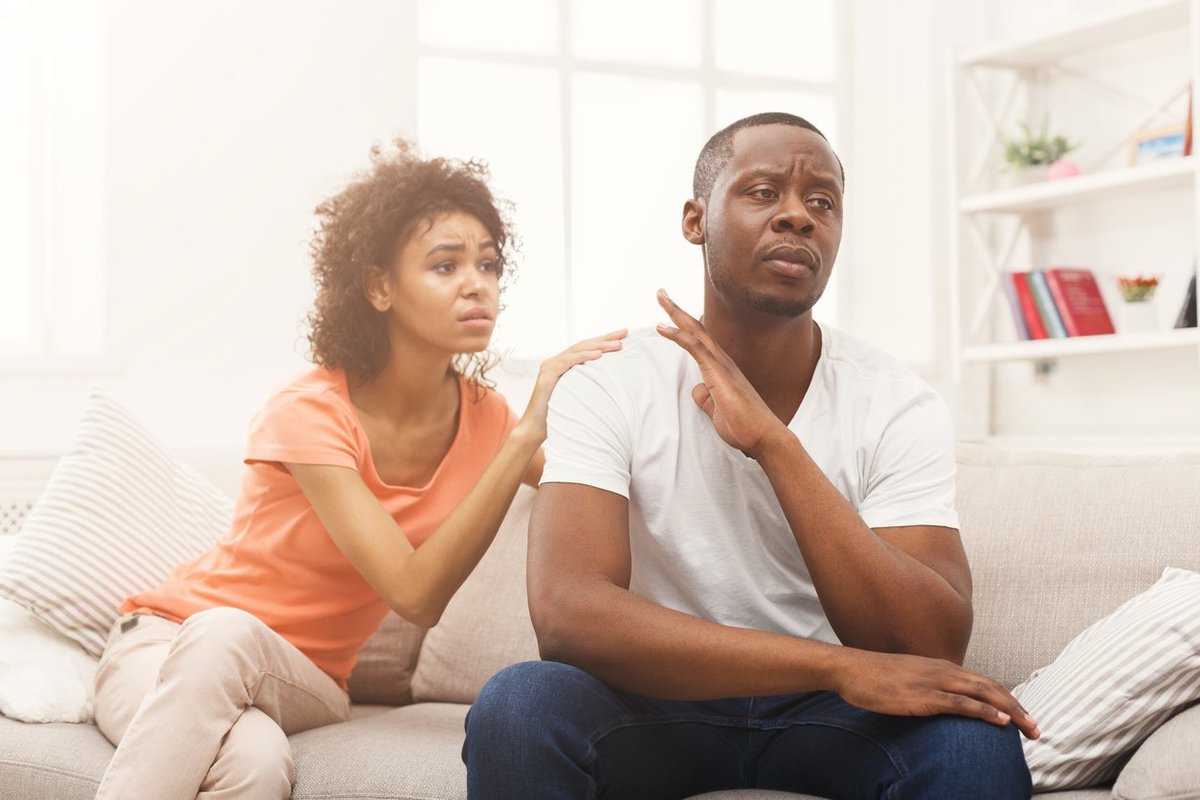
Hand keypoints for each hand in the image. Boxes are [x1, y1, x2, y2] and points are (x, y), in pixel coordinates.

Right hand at [514, 329, 626, 442]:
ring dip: (599, 346)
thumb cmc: (558, 416)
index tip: (624, 336)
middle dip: (605, 338)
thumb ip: (588, 385)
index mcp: (563, 365)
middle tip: (625, 333)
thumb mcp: (578, 396)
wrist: (534, 430)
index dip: (604, 340)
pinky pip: (567, 362)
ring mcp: (549, 367)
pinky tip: (598, 355)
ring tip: (617, 345)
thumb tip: (613, 384)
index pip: (586, 348)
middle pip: (583, 345)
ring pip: (577, 350)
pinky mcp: (546, 376)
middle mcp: (555, 362)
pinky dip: (583, 357)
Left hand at [654, 289, 786, 458]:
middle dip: (677, 310)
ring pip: (696, 331)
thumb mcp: (717, 411)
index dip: (683, 325)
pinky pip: (695, 348)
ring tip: (660, 296)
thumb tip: (697, 390)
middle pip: (696, 328)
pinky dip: (678, 335)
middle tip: (661, 293)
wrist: (764, 436)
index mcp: (722, 368)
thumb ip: (707, 399)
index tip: (667, 313)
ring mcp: (722, 365)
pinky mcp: (719, 373)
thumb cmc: (744, 426)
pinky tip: (662, 327)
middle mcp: (723, 361)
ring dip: (676, 314)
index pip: (699, 340)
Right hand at [834, 649, 1040, 739]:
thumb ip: (929, 688)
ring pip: (984, 694)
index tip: (1025, 719)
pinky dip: (985, 711)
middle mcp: (944, 671)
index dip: (1009, 701)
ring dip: (1012, 712)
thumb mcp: (909, 680)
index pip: (985, 684)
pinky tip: (1001, 721)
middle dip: (1019, 709)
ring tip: (1030, 729)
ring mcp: (935, 682)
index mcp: (943, 668)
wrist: (850, 669)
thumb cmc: (876, 677)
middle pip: (993, 688)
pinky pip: (960, 703)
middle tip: (1038, 730)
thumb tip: (942, 705)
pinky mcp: (923, 695)